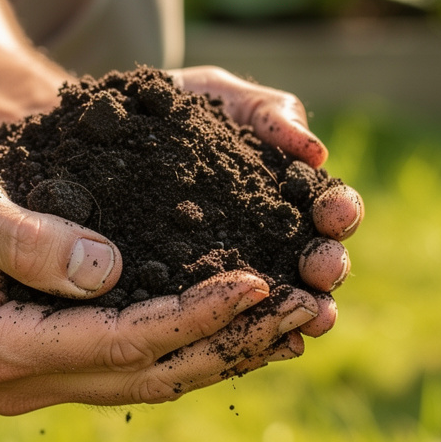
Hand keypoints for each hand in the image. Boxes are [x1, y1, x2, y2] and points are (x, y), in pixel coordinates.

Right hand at [0, 157, 324, 414]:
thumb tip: (109, 270)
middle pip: (151, 374)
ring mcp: (42, 384)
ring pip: (154, 380)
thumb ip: (25, 237)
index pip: (120, 343)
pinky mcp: (60, 369)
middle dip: (233, 341)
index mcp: (2, 349)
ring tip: (298, 320)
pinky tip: (248, 327)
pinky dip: (197, 347)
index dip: (194, 314)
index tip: (257, 280)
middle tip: (307, 305)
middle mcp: (25, 383)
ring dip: (228, 352)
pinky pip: (141, 368)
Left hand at [171, 66, 364, 348]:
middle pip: (314, 259)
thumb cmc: (173, 106)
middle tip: (322, 270)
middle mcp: (271, 236)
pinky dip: (249, 331)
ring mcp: (234, 269)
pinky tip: (261, 344)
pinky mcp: (192, 292)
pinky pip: (224, 317)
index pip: (328, 207)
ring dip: (302, 310)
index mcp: (288, 190)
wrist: (100, 126)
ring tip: (310, 320)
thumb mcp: (218, 97)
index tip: (334, 213)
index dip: (340, 211)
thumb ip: (266, 112)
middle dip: (326, 265)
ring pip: (280, 298)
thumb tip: (316, 153)